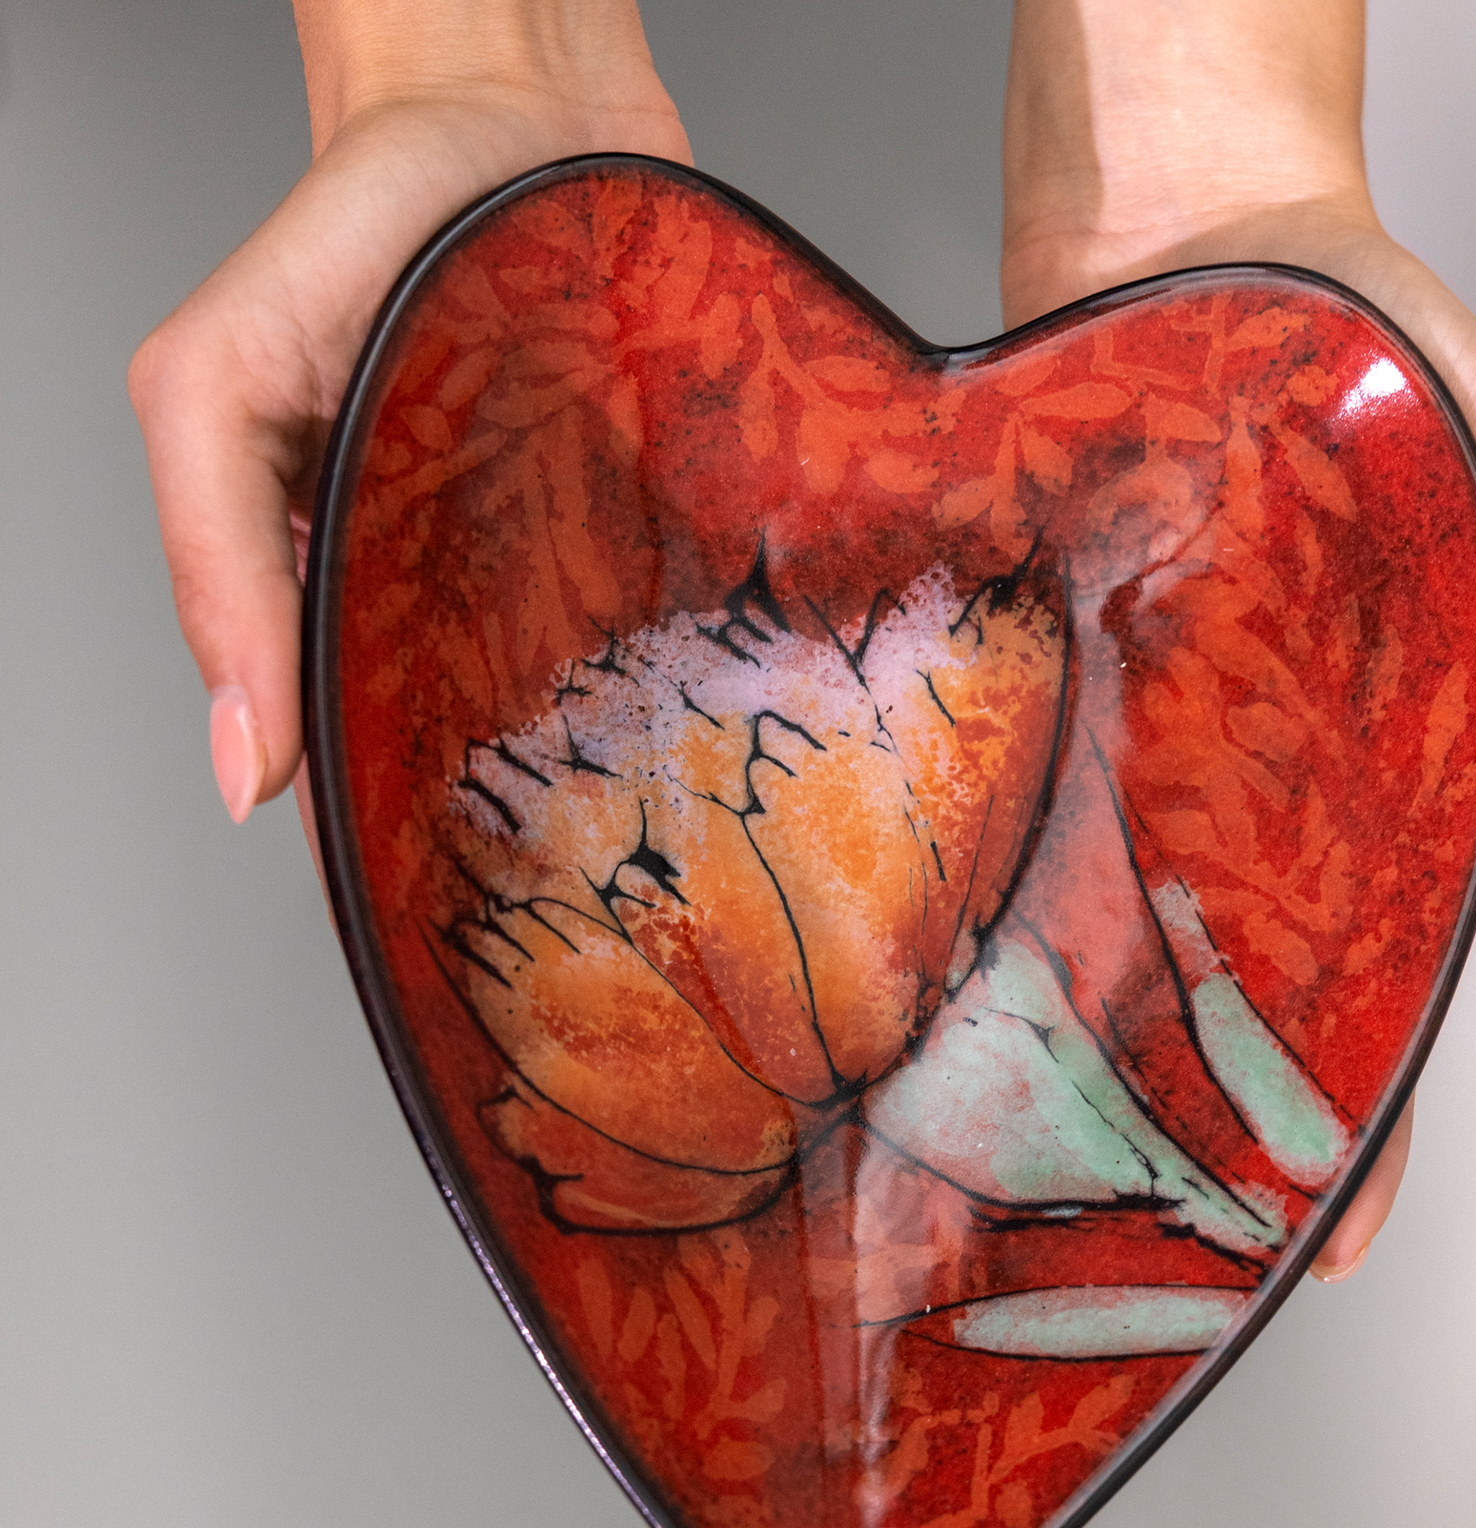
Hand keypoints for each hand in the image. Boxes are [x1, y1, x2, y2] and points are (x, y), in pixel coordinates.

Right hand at [129, 0, 689, 827]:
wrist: (513, 112)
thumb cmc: (351, 225)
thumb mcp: (217, 383)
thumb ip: (214, 563)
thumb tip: (244, 768)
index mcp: (330, 576)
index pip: (341, 736)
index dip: (372, 827)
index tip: (420, 902)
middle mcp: (446, 580)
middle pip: (471, 734)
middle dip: (504, 808)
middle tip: (555, 887)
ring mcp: (554, 554)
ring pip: (572, 698)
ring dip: (601, 755)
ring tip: (638, 828)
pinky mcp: (641, 519)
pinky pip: (655, 620)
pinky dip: (670, 665)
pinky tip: (696, 714)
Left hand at [1000, 0, 1475, 1278]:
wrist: (1183, 226)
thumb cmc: (1369, 352)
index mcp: (1363, 776)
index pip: (1376, 987)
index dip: (1364, 1130)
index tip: (1334, 1247)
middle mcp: (1225, 789)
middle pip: (1222, 1000)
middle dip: (1200, 1134)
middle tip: (1158, 1263)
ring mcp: (1116, 748)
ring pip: (1101, 932)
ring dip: (1082, 1054)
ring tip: (1034, 1180)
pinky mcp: (1021, 691)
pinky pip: (1009, 818)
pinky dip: (989, 907)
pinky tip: (951, 997)